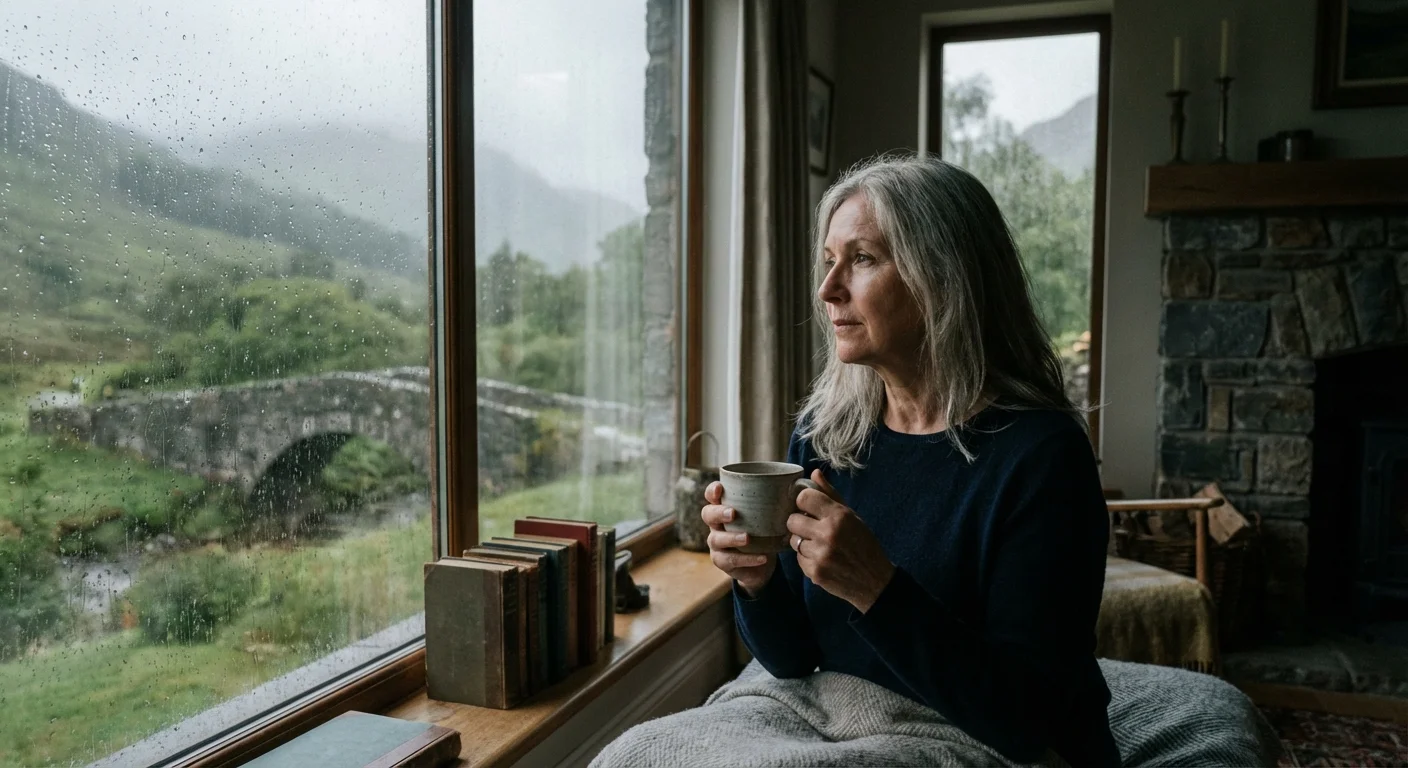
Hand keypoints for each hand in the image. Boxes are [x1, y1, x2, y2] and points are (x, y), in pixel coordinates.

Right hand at [701, 481, 776, 595]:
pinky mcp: (723, 561)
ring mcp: (717, 544)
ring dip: (731, 537)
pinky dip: (747, 559)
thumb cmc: (765, 532)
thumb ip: (781, 502)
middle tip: (733, 513)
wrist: (763, 563)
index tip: (720, 488)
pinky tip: (762, 557)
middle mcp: (717, 524)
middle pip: (707, 514)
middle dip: (718, 512)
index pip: (711, 495)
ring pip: (715, 539)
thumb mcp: (771, 517)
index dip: (712, 491)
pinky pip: (730, 560)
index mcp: (725, 507)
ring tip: (747, 538)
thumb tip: (805, 484)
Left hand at [787, 469, 894, 613]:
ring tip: (819, 545)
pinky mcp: (814, 572)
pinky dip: (806, 558)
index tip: (808, 507)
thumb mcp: (852, 517)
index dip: (803, 502)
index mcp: (839, 516)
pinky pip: (798, 559)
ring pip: (793, 540)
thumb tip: (814, 473)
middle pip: (792, 520)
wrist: (874, 581)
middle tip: (811, 528)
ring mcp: (820, 554)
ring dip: (803, 542)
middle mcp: (827, 533)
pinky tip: (822, 559)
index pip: (803, 498)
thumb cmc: (864, 545)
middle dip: (799, 523)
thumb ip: (831, 495)